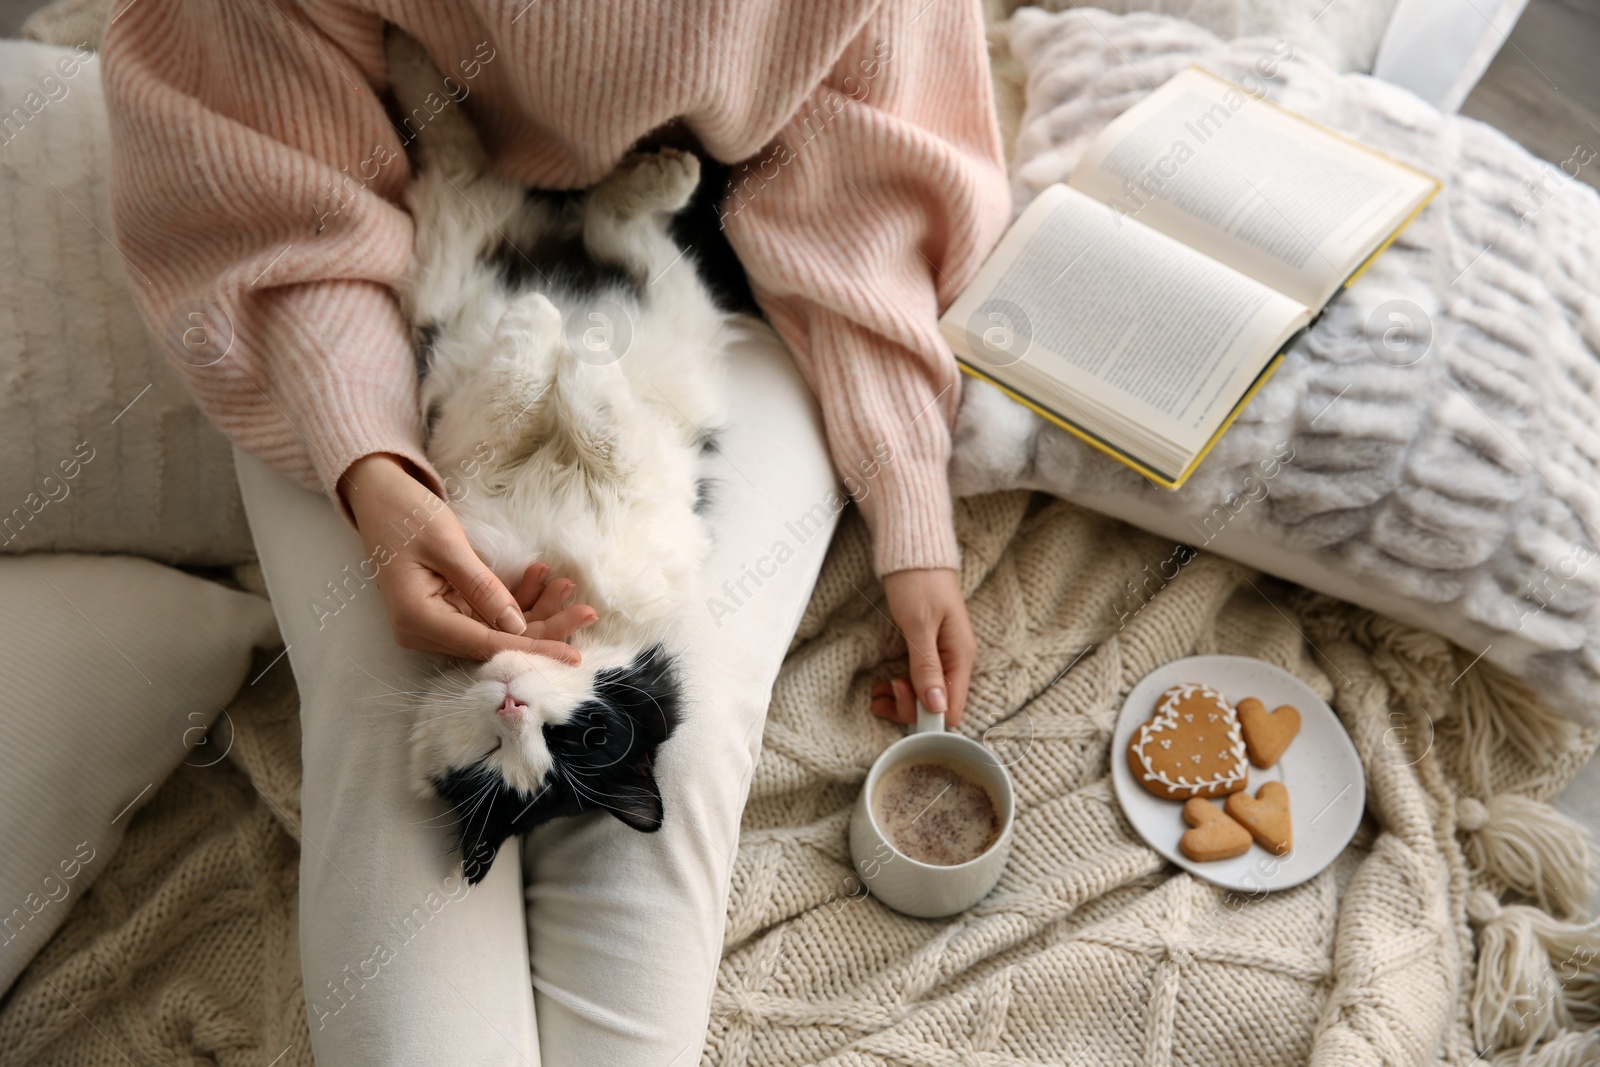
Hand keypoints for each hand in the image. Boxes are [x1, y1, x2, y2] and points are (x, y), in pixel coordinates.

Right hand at [338, 453, 595, 661]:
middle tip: (586, 613)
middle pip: (495, 642)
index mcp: (418, 620)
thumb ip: (481, 587)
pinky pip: (488, 612)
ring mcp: (436, 620)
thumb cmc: (406, 512)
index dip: (531, 649)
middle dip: (543, 628)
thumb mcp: (446, 544)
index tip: (572, 654)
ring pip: (496, 628)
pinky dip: (516, 598)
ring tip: (567, 585)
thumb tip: (516, 627)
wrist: (379, 495)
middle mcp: (425, 630)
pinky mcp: (446, 607)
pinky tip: (541, 576)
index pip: (485, 645)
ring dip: (534, 610)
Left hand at [869, 567, 974, 728]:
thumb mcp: (919, 624)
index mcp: (961, 656)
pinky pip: (918, 681)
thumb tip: (937, 706)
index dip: (924, 714)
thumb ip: (927, 666)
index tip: (898, 694)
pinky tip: (883, 683)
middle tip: (883, 690)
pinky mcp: (928, 652)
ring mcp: (942, 657)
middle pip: (937, 707)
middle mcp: (956, 661)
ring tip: (877, 691)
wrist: (915, 555)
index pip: (952, 709)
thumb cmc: (919, 583)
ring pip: (926, 696)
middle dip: (907, 707)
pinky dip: (900, 687)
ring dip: (900, 700)